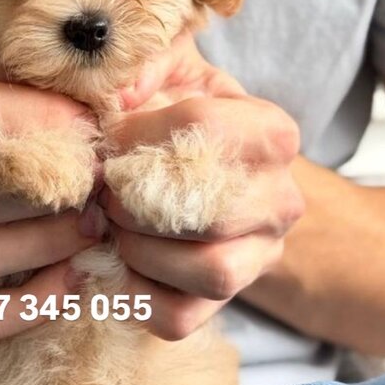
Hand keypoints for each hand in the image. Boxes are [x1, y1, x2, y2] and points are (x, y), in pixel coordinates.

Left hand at [99, 32, 303, 339]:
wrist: (199, 175)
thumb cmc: (171, 117)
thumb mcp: (164, 73)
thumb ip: (139, 67)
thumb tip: (112, 96)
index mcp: (271, 132)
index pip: (206, 127)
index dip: (139, 134)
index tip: (110, 137)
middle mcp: (281, 199)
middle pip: (210, 209)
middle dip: (136, 201)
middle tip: (103, 190)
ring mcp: (260, 256)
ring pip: (210, 271)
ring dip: (141, 251)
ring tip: (112, 226)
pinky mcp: (226, 301)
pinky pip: (179, 316)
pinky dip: (136, 294)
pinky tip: (117, 262)